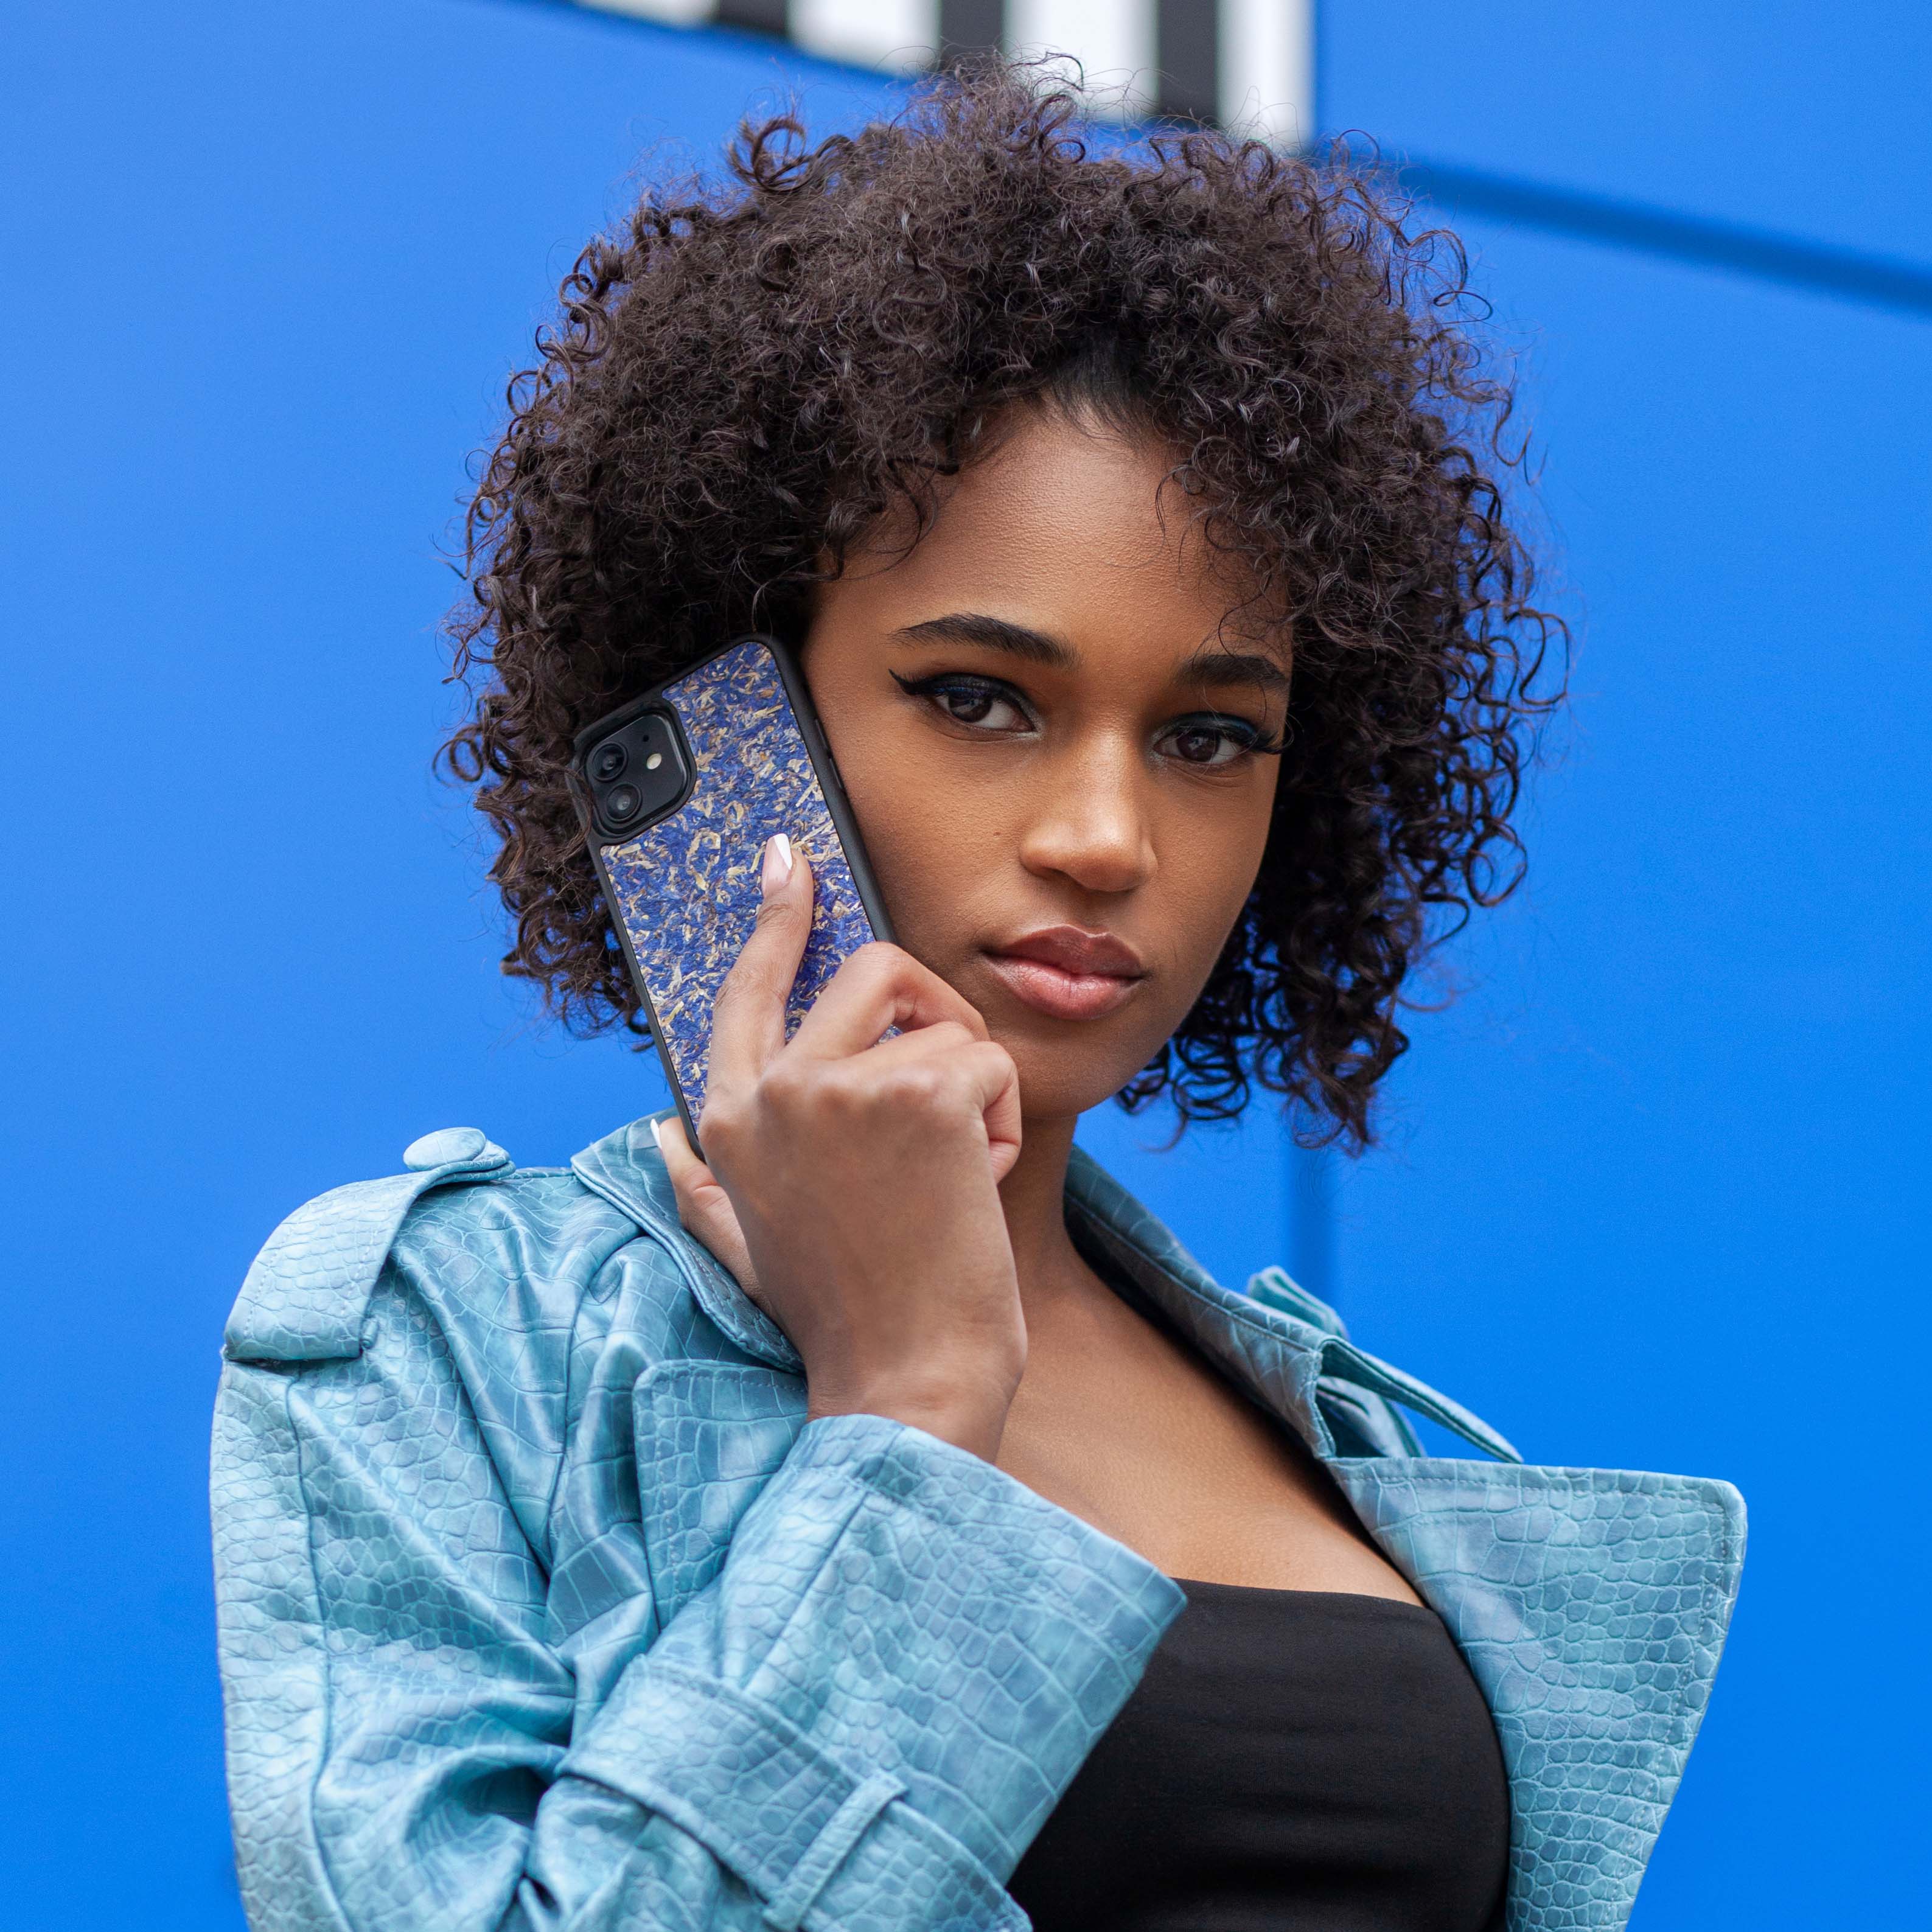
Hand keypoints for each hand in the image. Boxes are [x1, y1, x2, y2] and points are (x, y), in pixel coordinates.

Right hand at [657, 835, 1025, 1459]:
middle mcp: (772, 1089)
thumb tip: (656, 1138)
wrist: (904, 1383)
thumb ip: (699, 1185)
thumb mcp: (747, 1245)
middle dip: (931, 1017)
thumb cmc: (843, 1317)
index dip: (776, 915)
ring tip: (952, 1177)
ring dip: (974, 1092)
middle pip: (873, 969)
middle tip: (947, 1102)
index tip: (791, 858)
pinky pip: (991, 1060)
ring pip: (945, 1022)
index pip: (747, 985)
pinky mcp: (917, 1096)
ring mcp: (839, 1086)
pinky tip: (976, 1189)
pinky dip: (1005, 1122)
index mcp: (727, 1117)